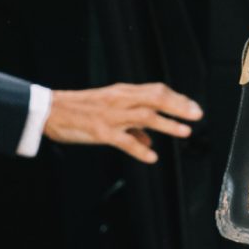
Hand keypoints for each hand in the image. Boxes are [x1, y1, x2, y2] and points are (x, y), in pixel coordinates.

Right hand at [43, 81, 201, 162]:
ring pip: (144, 117)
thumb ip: (132, 126)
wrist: (50, 111)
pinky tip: (151, 157)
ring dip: (167, 125)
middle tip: (197, 115)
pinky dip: (139, 149)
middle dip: (179, 106)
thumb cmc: (81, 110)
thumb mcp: (109, 110)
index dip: (177, 98)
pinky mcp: (100, 132)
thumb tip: (151, 143)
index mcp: (122, 92)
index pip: (156, 90)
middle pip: (155, 98)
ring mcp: (111, 116)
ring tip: (184, 132)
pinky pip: (124, 141)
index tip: (193, 107)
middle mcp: (119, 101)